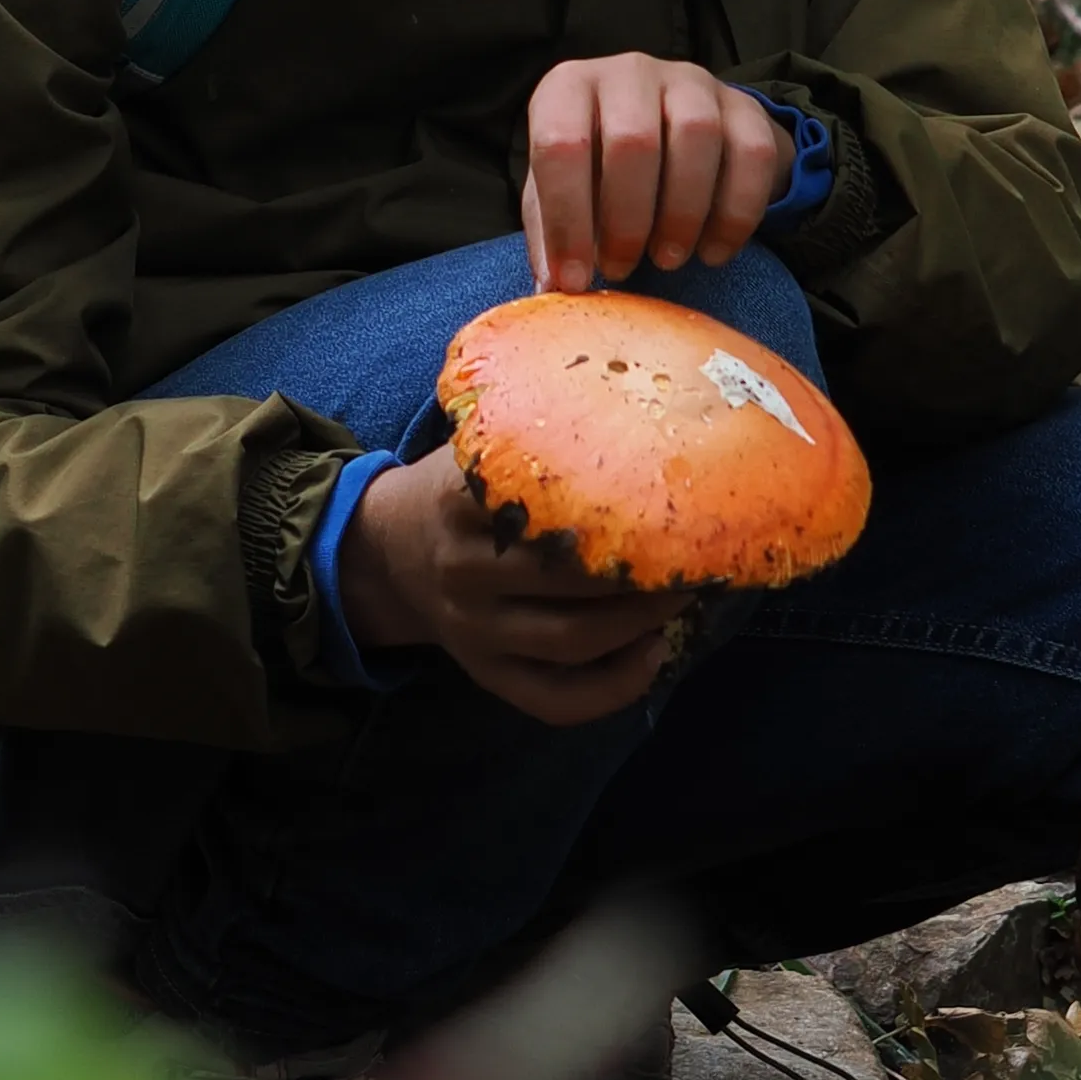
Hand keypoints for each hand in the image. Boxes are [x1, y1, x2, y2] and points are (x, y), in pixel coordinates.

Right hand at [334, 442, 678, 723]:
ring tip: (684, 597)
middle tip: (694, 550)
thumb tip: (630, 380)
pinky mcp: (485, 675)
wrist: (386, 550)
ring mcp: (472, 632)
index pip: (534, 510)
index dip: (605, 507)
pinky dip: (611, 689)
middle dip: (637, 570)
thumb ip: (527, 429)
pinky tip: (655, 657)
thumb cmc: (457, 488)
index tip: (662, 494)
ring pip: (567, 641)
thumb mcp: (472, 446)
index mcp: (456, 504)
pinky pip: (553, 699)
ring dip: (637, 624)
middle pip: (562, 580)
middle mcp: (461, 572)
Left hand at [519, 54, 792, 291]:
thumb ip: (551, 233)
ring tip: (667, 259)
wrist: (669, 127)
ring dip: (682, 214)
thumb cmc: (599, 166)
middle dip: (626, 220)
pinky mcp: (744, 106)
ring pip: (697, 137)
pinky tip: (714, 252)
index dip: (566, 218)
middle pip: (631, 141)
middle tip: (622, 268)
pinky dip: (735, 215)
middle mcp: (628, 72)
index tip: (575, 279)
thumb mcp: (560, 190)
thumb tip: (549, 290)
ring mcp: (691, 82)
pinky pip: (752, 155)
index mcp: (569, 87)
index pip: (560, 144)